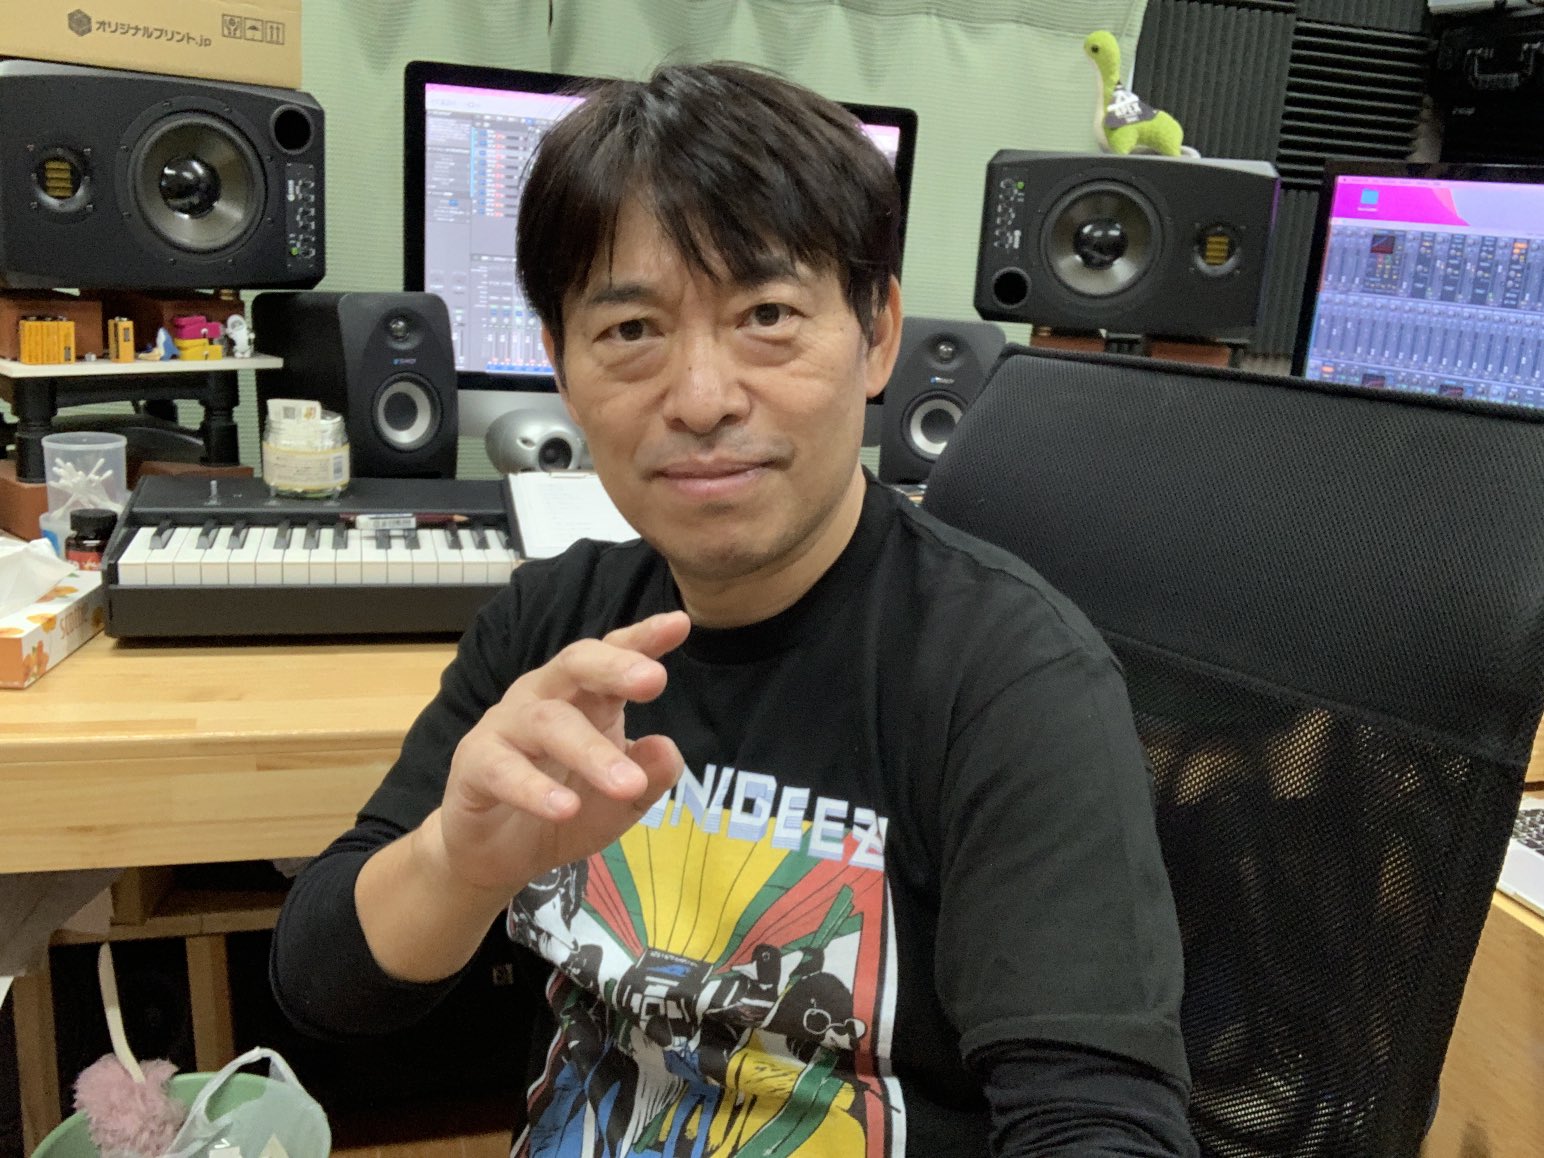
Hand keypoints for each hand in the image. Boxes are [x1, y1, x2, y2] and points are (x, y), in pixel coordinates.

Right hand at [432, 610, 689, 894]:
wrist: (493, 854)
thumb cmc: (563, 809)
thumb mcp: (619, 802)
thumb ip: (648, 777)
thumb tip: (669, 749)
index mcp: (585, 697)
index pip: (613, 657)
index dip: (643, 640)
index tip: (679, 624)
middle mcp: (544, 698)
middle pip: (574, 666)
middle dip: (614, 667)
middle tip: (654, 679)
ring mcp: (506, 727)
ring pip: (547, 722)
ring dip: (590, 752)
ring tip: (627, 785)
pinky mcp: (475, 765)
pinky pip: (503, 769)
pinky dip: (535, 789)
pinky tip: (565, 808)